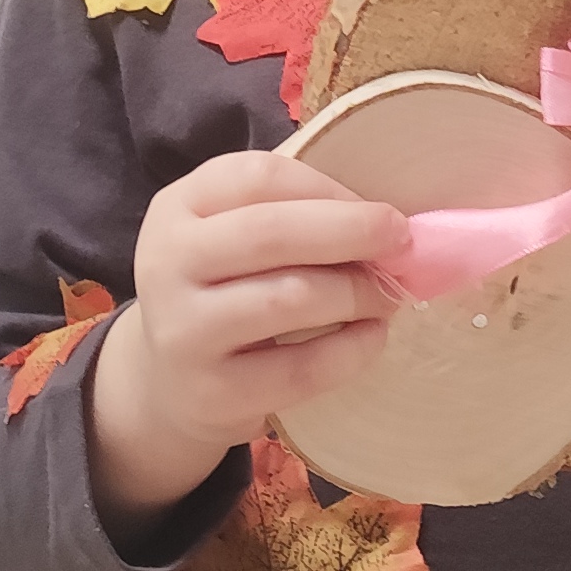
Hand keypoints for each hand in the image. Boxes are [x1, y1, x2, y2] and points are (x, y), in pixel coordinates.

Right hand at [89, 149, 405, 519]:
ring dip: (356, 293)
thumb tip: (387, 215)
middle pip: (270, 233)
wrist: (170, 385)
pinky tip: (370, 337)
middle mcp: (167, 263)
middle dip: (352, 233)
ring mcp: (184, 331)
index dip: (329, 190)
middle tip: (403, 243)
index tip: (379, 209)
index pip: (258, 178)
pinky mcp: (212, 392)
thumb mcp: (229, 235)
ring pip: (288, 298)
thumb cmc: (223, 291)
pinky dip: (351, 350)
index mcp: (177, 208)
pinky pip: (301, 368)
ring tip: (387, 297)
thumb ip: (290, 212)